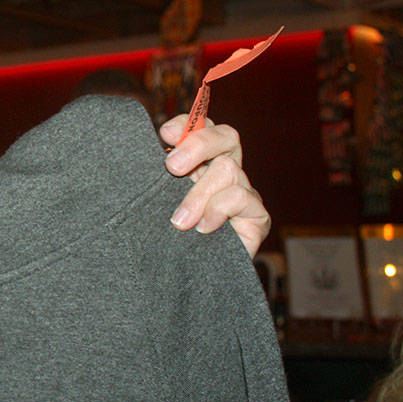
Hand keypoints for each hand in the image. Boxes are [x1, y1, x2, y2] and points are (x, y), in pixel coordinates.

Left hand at [159, 116, 270, 258]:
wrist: (185, 278)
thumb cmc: (165, 237)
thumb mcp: (155, 201)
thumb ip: (155, 176)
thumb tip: (146, 151)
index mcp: (200, 162)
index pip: (201, 126)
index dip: (186, 123)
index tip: (163, 134)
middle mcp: (225, 171)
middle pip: (227, 136)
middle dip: (198, 144)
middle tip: (171, 167)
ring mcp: (243, 192)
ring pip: (228, 169)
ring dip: (198, 194)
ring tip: (179, 221)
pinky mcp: (256, 216)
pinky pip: (241, 197)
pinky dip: (218, 210)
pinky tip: (203, 228)